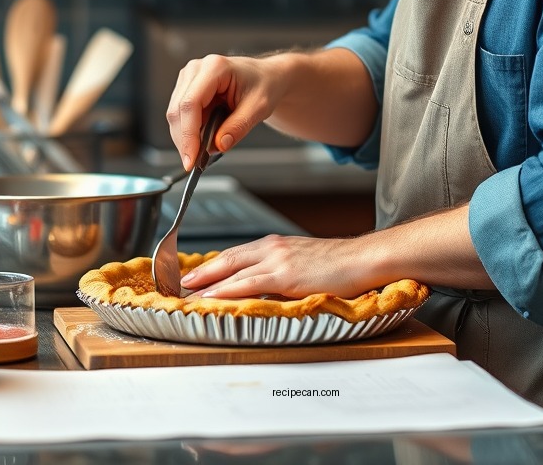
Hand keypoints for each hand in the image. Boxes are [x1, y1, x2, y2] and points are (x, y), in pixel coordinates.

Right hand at [166, 54, 287, 168]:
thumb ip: (238, 126)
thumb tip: (219, 145)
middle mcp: (196, 69)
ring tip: (203, 152)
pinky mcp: (186, 88)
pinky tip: (201, 141)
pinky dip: (188, 132)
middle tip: (196, 163)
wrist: (265, 76)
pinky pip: (180, 115)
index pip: (191, 103)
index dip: (188, 134)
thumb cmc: (263, 85)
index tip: (191, 159)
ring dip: (185, 137)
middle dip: (185, 140)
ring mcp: (188, 78)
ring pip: (175, 115)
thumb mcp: (259, 108)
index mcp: (215, 67)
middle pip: (178, 110)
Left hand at [180, 234, 372, 299]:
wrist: (363, 259)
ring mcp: (277, 259)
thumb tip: (264, 288)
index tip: (195, 276)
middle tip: (179, 285)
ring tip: (186, 296)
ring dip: (206, 284)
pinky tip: (211, 298)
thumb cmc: (340, 265)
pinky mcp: (284, 276)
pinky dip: (224, 291)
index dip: (212, 266)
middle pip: (226, 259)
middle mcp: (271, 247)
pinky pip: (246, 284)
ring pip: (231, 271)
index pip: (235, 254)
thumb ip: (282, 272)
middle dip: (201, 273)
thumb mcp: (304, 263)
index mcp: (275, 244)